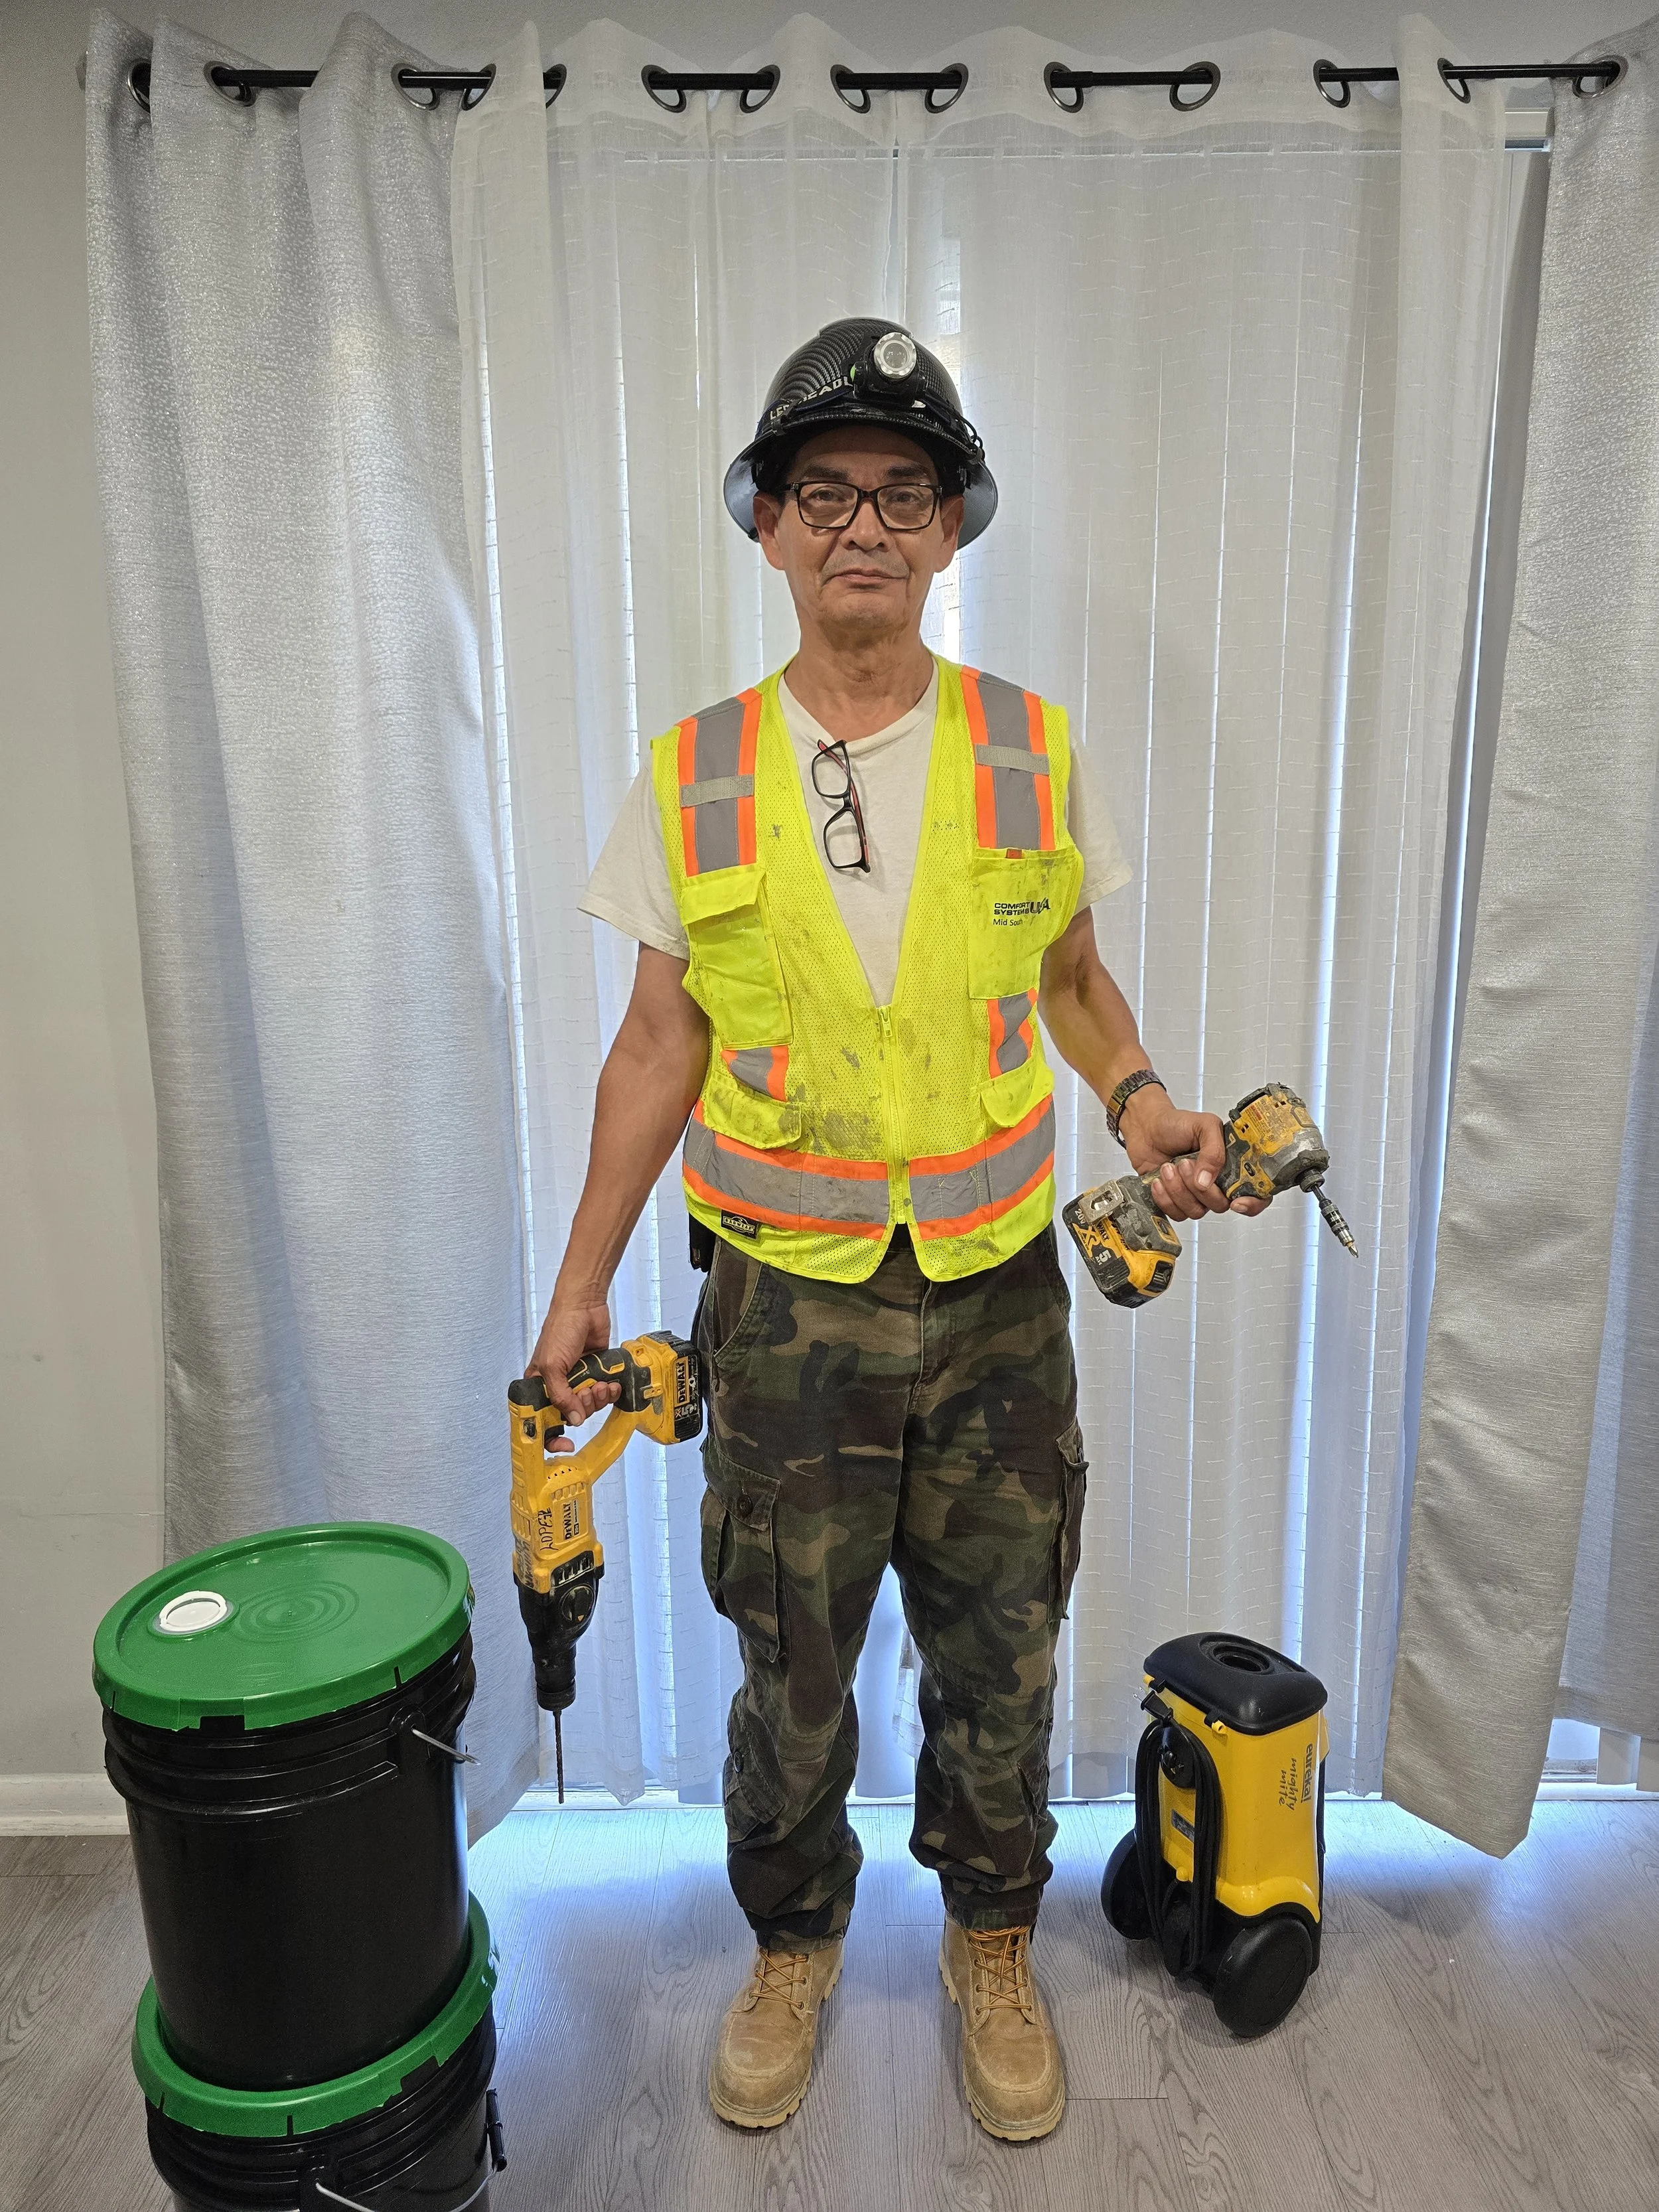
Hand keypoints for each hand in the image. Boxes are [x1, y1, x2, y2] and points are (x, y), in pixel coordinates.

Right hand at [525, 1293, 620, 1451]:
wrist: (585, 1307)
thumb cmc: (561, 1328)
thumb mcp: (552, 1365)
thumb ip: (561, 1396)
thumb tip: (574, 1419)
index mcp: (539, 1384)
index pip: (540, 1419)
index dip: (550, 1437)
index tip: (564, 1444)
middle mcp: (558, 1385)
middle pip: (570, 1415)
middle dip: (582, 1408)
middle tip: (586, 1392)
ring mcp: (578, 1380)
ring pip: (590, 1406)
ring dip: (598, 1398)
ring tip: (600, 1383)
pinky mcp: (596, 1374)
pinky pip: (604, 1394)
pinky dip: (609, 1391)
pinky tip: (611, 1383)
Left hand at [1118, 1089, 1269, 1221]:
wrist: (1146, 1128)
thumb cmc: (1176, 1123)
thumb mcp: (1203, 1125)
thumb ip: (1214, 1150)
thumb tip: (1207, 1180)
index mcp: (1231, 1166)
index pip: (1255, 1194)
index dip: (1252, 1203)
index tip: (1237, 1202)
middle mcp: (1216, 1184)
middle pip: (1219, 1205)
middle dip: (1199, 1188)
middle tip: (1184, 1164)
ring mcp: (1195, 1195)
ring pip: (1196, 1211)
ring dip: (1178, 1190)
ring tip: (1167, 1167)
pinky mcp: (1174, 1202)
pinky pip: (1176, 1214)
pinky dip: (1164, 1198)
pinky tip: (1158, 1180)